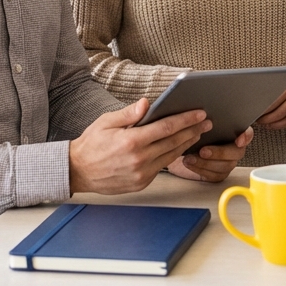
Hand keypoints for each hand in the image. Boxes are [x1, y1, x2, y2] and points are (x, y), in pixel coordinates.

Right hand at [67, 98, 209, 194]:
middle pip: (174, 142)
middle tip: (207, 122)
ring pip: (171, 156)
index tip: (199, 113)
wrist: (77, 171)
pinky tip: (180, 147)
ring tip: (198, 133)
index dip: (186, 120)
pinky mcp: (141, 183)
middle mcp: (139, 159)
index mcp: (131, 141)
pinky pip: (162, 167)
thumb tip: (147, 103)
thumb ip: (128, 113)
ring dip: (187, 143)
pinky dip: (173, 156)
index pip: (166, 127)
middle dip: (193, 130)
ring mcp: (141, 173)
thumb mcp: (106, 122)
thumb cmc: (91, 144)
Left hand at [166, 128, 252, 181]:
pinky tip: (189, 163)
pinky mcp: (219, 174)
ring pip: (225, 166)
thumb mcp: (198, 123)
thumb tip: (201, 114)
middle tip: (203, 151)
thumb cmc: (193, 132)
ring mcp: (228, 162)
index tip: (239, 140)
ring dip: (206, 163)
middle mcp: (235, 148)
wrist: (183, 147)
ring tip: (189, 158)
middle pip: (236, 152)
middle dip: (219, 153)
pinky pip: (214, 175)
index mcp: (234, 132)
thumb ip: (206, 120)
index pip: (247, 133)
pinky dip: (200, 169)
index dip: (245, 137)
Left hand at [255, 79, 285, 129]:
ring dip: (269, 122)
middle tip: (253, 117)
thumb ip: (275, 78)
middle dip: (263, 117)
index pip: (274, 98)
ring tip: (260, 122)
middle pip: (277, 111)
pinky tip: (270, 124)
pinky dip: (278, 125)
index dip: (262, 106)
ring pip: (283, 118)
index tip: (252, 108)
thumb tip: (255, 89)